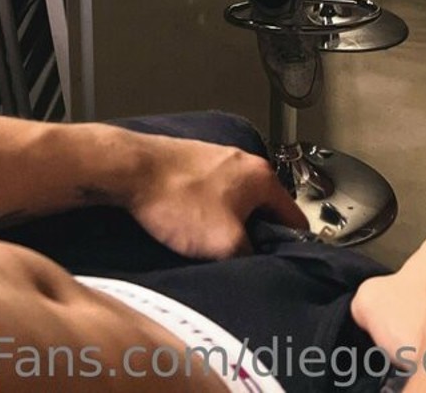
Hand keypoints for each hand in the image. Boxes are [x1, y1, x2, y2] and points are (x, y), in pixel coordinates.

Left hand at [123, 133, 307, 260]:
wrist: (130, 169)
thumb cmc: (177, 200)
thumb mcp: (225, 243)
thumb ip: (252, 256)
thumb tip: (258, 263)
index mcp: (262, 177)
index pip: (295, 218)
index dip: (292, 247)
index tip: (283, 266)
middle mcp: (244, 162)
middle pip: (265, 210)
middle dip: (255, 235)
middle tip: (240, 258)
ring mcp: (218, 158)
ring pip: (237, 202)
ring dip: (229, 224)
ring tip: (211, 244)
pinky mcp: (194, 162)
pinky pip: (213, 194)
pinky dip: (207, 212)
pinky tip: (190, 225)